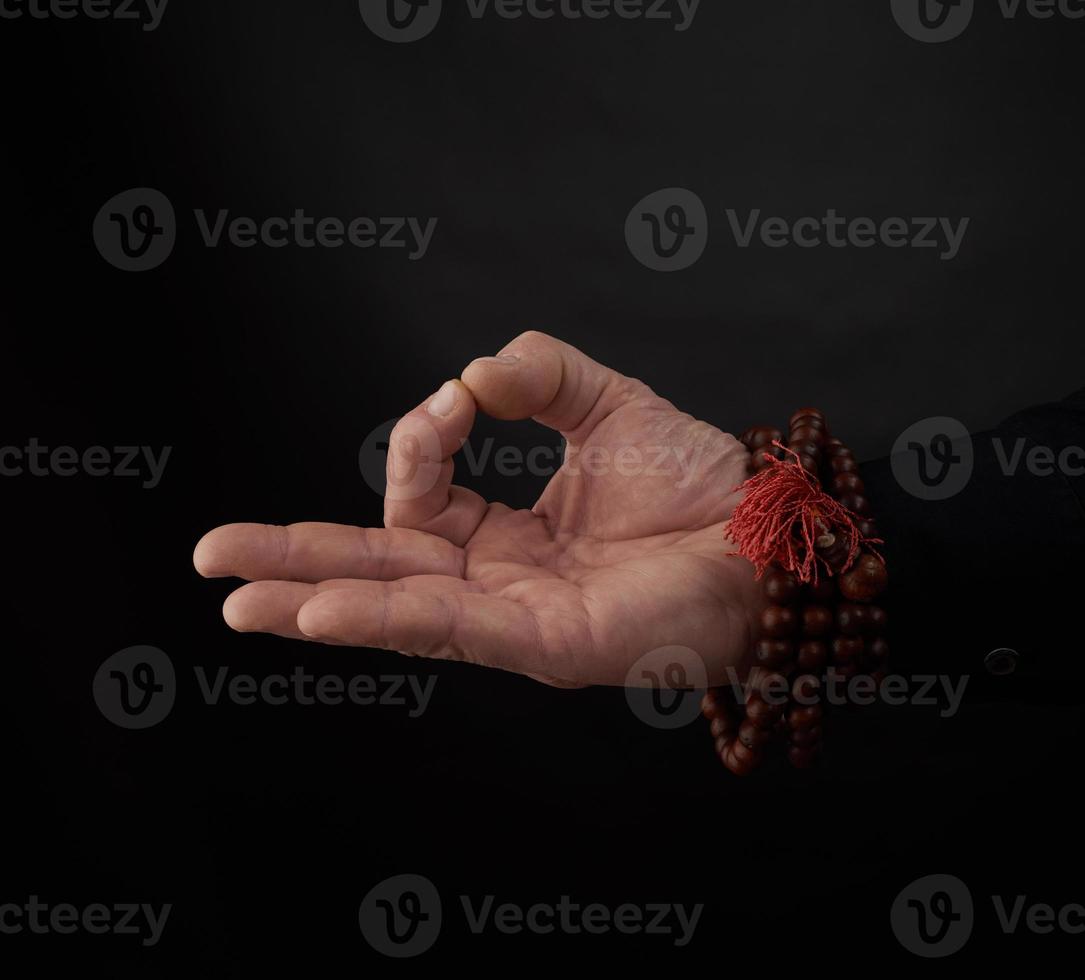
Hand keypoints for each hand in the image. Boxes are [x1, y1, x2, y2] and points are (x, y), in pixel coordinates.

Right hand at [193, 332, 761, 686]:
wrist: (767, 533)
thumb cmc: (698, 480)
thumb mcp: (606, 402)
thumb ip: (539, 375)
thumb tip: (472, 376)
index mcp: (505, 533)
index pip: (420, 492)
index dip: (421, 439)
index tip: (462, 401)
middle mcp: (497, 580)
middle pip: (375, 566)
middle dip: (292, 557)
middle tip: (212, 553)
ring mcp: (514, 618)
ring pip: (395, 606)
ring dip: (311, 598)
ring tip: (234, 596)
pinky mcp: (543, 645)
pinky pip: (450, 628)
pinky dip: (383, 615)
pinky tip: (317, 609)